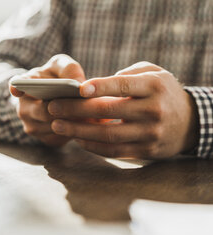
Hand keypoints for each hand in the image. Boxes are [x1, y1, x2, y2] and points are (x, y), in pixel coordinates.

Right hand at [9, 54, 85, 145]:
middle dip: (64, 108)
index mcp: (24, 86)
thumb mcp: (63, 66)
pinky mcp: (46, 139)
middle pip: (43, 111)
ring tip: (90, 114)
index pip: (15, 86)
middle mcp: (24, 108)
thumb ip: (69, 69)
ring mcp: (32, 126)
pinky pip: (60, 138)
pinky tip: (86, 123)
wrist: (62, 99)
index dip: (16, 88)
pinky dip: (74, 131)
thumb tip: (79, 84)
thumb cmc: (60, 77)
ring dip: (71, 121)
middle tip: (84, 105)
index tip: (17, 89)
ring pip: (53, 126)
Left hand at [48, 61, 198, 158]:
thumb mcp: (155, 74)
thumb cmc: (164, 92)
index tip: (77, 88)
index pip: (122, 86)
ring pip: (107, 135)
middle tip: (53, 107)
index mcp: (153, 86)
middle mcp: (153, 110)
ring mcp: (150, 133)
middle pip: (108, 111)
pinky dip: (93, 146)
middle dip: (76, 110)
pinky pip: (114, 151)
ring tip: (57, 125)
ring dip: (78, 131)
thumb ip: (127, 75)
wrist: (191, 122)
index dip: (99, 86)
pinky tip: (77, 139)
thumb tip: (95, 86)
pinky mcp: (146, 151)